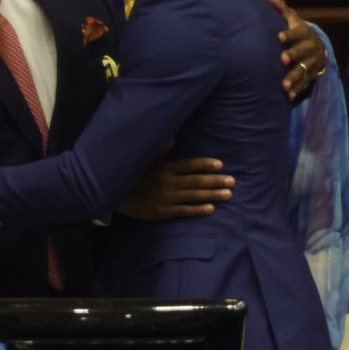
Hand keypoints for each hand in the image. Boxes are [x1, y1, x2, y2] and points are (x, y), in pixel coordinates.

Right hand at [118, 156, 232, 219]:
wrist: (116, 195)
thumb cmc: (133, 175)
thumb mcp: (145, 159)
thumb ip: (160, 149)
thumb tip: (172, 137)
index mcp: (165, 168)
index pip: (190, 165)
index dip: (205, 164)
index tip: (221, 164)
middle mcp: (168, 182)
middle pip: (196, 181)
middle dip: (216, 181)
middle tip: (232, 182)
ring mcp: (166, 198)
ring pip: (193, 196)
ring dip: (212, 195)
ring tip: (228, 195)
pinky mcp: (162, 212)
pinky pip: (183, 211)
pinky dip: (197, 210)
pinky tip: (210, 209)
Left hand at [267, 0, 327, 99]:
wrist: (319, 49)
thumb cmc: (299, 33)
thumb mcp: (294, 21)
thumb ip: (282, 10)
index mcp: (304, 33)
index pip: (297, 33)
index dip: (289, 35)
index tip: (279, 37)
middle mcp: (310, 48)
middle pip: (302, 52)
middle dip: (294, 55)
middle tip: (283, 59)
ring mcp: (312, 63)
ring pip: (303, 71)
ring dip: (294, 78)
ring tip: (283, 86)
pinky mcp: (311, 76)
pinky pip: (304, 84)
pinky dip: (297, 90)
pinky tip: (289, 97)